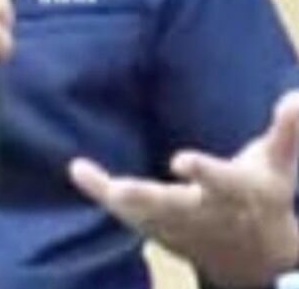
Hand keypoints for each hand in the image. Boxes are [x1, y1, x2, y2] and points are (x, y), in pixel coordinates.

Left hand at [70, 92, 298, 287]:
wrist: (253, 258)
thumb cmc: (262, 197)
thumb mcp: (278, 165)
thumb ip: (285, 131)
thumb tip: (294, 95)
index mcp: (235, 194)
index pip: (220, 183)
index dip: (203, 173)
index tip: (181, 160)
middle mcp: (202, 212)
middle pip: (170, 206)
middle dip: (145, 198)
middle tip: (119, 189)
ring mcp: (176, 226)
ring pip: (140, 214)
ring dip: (111, 195)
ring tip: (82, 172)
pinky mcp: (156, 230)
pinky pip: (124, 214)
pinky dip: (100, 192)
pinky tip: (78, 171)